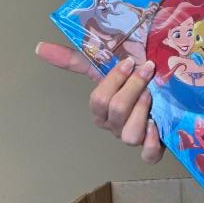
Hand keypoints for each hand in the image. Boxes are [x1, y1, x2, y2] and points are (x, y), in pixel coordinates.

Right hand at [35, 42, 163, 163]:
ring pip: (129, 135)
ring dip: (142, 111)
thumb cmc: (132, 76)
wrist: (164, 87)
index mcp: (102, 110)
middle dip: (132, 88)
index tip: (130, 61)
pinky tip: (156, 126)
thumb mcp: (105, 64)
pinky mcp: (152, 148)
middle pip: (115, 112)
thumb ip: (74, 59)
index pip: (98, 100)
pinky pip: (148, 155)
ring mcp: (133, 137)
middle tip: (147, 70)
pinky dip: (151, 143)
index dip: (114, 80)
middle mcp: (115, 126)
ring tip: (152, 95)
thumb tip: (39, 47)